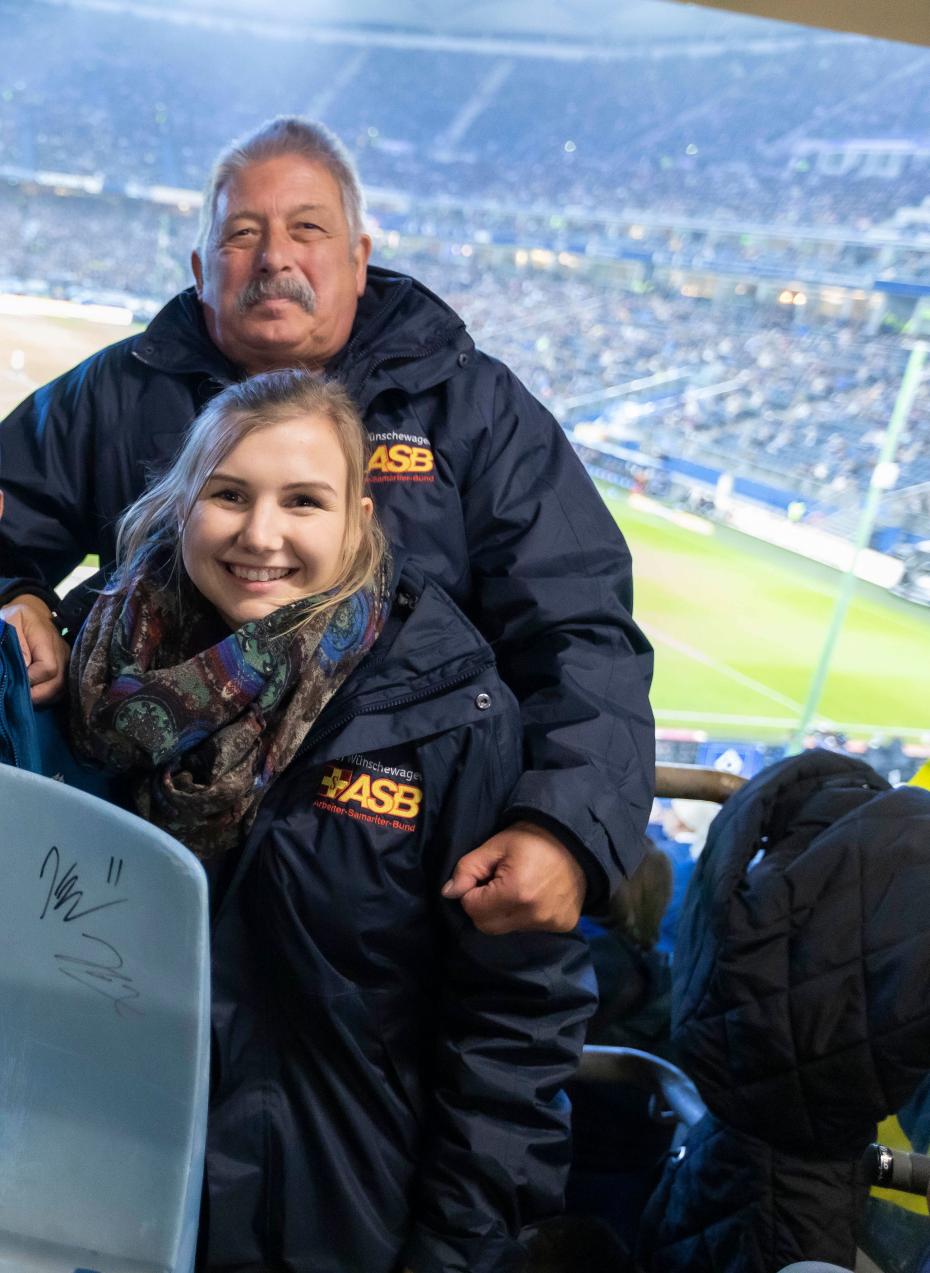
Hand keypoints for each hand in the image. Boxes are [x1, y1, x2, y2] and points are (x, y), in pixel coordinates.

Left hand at [0, 594, 69, 704]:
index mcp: (47, 639)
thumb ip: (16, 643)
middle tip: (18, 693)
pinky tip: (34, 692)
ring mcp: (66, 660)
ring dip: (42, 697)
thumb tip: (24, 668)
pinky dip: (47, 695)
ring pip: (60, 689)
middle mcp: (62, 651)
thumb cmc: (16, 617)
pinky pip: (61, 688)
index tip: (14, 680)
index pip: (48, 668)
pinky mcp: (66, 667)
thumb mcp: (10, 622)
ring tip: (25, 695)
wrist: (33, 611)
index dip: (31, 679)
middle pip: (58, 683)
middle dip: (36, 694)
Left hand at [441, 820, 585, 934]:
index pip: (473, 908)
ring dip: (504, 912)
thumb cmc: (532, 838)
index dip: (472, 891)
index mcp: (515, 893)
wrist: (577, 840)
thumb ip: (468, 869)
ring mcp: (550, 924)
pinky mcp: (563, 926)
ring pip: (508, 928)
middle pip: (487, 926)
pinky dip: (525, 916)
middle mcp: (534, 915)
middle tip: (497, 883)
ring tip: (518, 887)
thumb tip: (448, 893)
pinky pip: (530, 928)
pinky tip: (535, 896)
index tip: (485, 876)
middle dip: (483, 907)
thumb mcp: (495, 846)